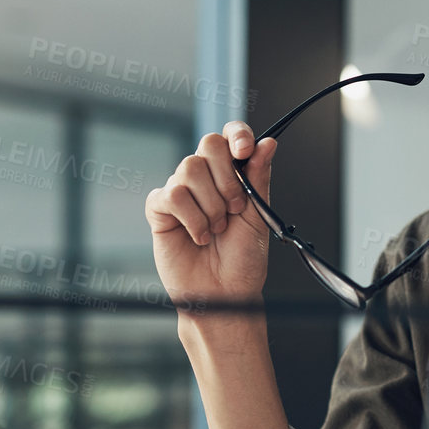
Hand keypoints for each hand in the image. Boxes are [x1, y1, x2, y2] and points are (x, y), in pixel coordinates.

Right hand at [145, 121, 278, 314]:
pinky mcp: (160, 210)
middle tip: (236, 209)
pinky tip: (198, 236)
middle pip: (208, 144)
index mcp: (231, 175)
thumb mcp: (259, 215)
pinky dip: (191, 218)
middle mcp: (205, 178)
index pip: (229, 136)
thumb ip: (259, 177)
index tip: (245, 151)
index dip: (237, 135)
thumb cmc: (243, 259)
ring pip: (189, 168)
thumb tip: (268, 143)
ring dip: (210, 204)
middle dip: (227, 178)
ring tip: (216, 229)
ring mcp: (181, 192)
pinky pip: (171, 194)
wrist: (225, 292)